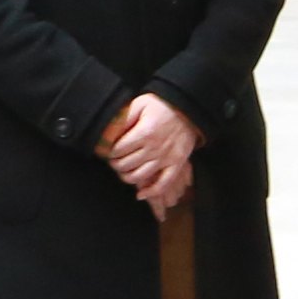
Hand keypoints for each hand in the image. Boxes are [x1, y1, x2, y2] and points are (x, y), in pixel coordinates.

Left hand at [104, 91, 201, 213]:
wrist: (188, 110)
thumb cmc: (162, 106)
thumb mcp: (141, 103)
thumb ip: (125, 117)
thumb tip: (110, 132)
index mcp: (144, 132)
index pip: (118, 150)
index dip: (110, 153)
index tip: (109, 152)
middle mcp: (155, 147)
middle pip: (126, 165)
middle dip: (116, 165)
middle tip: (114, 162)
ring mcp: (166, 158)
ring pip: (140, 177)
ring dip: (127, 178)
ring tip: (123, 172)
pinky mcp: (177, 164)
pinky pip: (163, 184)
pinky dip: (151, 192)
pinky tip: (140, 194)